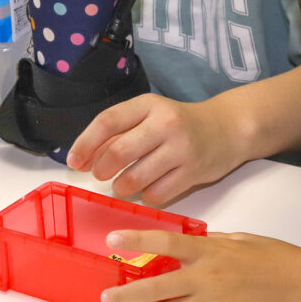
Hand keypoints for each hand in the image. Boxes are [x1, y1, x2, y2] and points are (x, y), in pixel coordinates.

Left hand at [67, 94, 243, 204]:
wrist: (226, 128)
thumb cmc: (178, 123)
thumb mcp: (149, 115)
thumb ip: (120, 131)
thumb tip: (85, 157)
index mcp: (148, 105)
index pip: (108, 121)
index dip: (85, 143)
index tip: (73, 161)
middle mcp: (165, 123)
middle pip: (119, 151)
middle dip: (101, 168)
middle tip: (98, 175)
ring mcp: (181, 149)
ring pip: (136, 178)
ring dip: (121, 186)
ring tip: (121, 185)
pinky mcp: (194, 172)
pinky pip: (158, 194)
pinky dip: (146, 196)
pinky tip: (147, 190)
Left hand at [100, 229, 300, 301]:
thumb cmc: (278, 260)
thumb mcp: (239, 240)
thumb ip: (210, 244)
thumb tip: (188, 245)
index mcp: (210, 251)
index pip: (164, 241)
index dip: (136, 240)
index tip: (112, 239)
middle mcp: (208, 279)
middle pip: (158, 287)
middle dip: (129, 294)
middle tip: (107, 298)